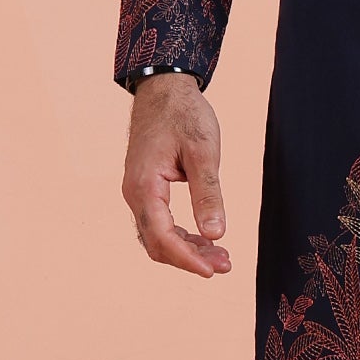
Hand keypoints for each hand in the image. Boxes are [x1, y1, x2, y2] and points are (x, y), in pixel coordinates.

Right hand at [123, 74, 231, 276]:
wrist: (163, 90)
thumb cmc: (183, 115)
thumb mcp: (203, 151)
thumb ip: (208, 193)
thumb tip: (216, 234)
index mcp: (144, 185)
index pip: (162, 236)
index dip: (187, 258)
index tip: (213, 270)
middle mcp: (134, 193)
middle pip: (157, 243)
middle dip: (189, 259)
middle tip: (225, 265)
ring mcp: (137, 192)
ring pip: (157, 236)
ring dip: (187, 250)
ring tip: (221, 257)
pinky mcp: (146, 189)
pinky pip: (159, 223)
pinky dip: (181, 236)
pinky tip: (206, 238)